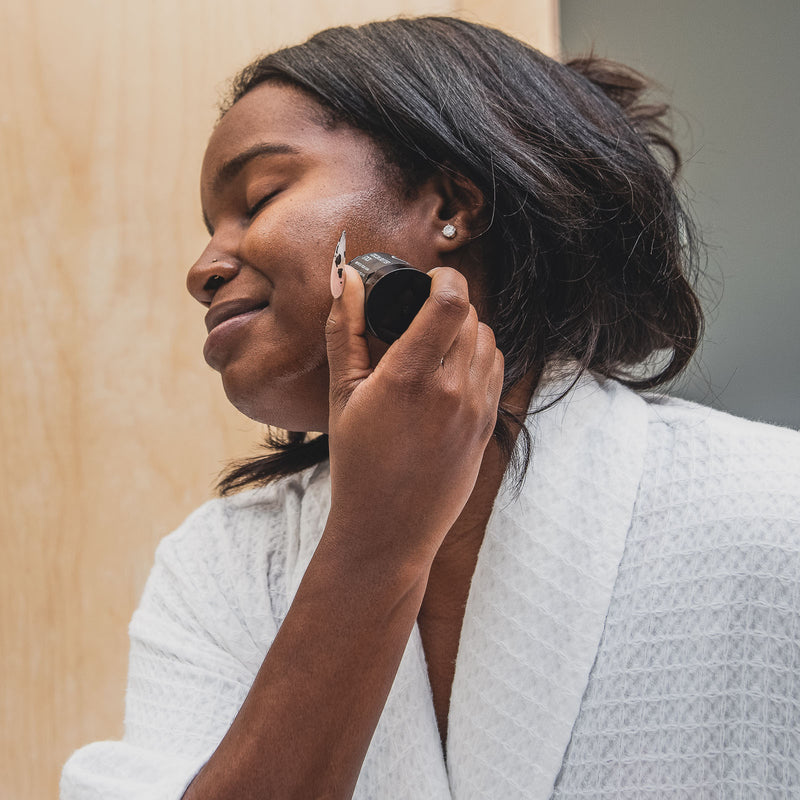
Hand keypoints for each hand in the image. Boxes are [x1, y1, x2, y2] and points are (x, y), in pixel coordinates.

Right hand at [325, 264, 503, 566]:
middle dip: (448, 303)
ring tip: (435, 342)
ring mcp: (476, 410)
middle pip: (471, 315)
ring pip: (488, 340)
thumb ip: (345, 331)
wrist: (389, 530)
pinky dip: (478, 357)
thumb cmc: (357, 464)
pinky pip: (495, 370)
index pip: (451, 300)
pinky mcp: (488, 427)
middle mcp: (452, 390)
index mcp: (410, 377)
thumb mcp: (342, 395)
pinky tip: (451, 369)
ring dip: (466, 329)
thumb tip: (349, 280)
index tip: (427, 279)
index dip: (444, 277)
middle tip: (421, 313)